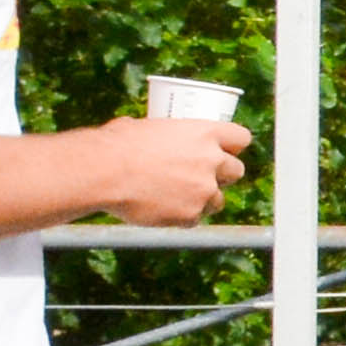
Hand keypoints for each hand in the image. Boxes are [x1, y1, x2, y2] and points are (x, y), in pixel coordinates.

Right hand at [90, 113, 251, 226]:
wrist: (104, 172)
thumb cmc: (118, 144)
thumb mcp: (146, 127)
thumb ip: (164, 135)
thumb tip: (150, 135)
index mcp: (205, 132)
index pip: (241, 138)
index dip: (233, 146)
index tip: (225, 151)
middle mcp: (212, 160)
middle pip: (236, 171)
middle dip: (221, 175)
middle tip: (201, 177)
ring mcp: (204, 189)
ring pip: (218, 200)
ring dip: (203, 199)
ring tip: (177, 197)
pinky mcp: (191, 214)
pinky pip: (194, 219)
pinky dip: (181, 217)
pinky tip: (163, 210)